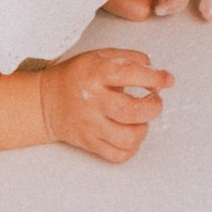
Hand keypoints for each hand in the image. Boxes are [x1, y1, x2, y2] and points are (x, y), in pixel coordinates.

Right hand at [38, 45, 170, 161]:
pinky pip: (118, 155)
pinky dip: (131, 148)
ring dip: (143, 129)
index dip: (155, 78)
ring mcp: (90, 125)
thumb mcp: (99, 56)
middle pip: (132, 111)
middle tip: (154, 102)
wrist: (45, 101)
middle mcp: (92, 100)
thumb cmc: (76, 77)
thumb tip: (155, 69)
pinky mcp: (88, 143)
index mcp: (95, 73)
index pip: (129, 74)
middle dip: (154, 107)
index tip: (167, 80)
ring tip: (140, 120)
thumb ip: (129, 58)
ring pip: (128, 137)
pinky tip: (129, 134)